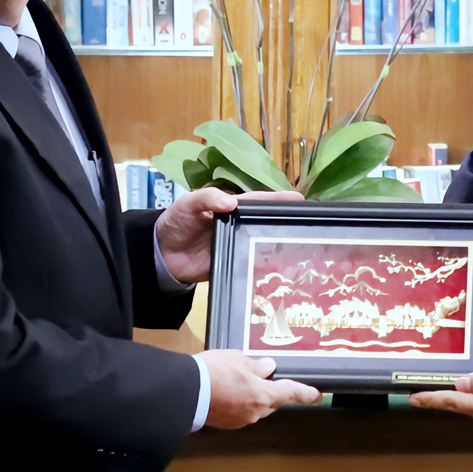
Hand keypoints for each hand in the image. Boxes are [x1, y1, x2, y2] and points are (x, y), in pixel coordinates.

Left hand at [155, 186, 303, 284]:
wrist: (162, 255)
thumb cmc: (176, 222)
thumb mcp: (188, 204)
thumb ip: (207, 198)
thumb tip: (232, 202)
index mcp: (231, 207)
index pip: (260, 202)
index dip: (279, 201)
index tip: (301, 201)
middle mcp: (239, 226)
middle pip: (266, 225)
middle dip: (287, 225)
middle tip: (311, 229)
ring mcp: (238, 247)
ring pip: (264, 245)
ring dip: (280, 248)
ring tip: (304, 251)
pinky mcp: (234, 266)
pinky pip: (253, 266)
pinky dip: (266, 268)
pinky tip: (283, 273)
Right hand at [200, 350, 320, 428]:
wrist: (187, 392)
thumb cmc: (214, 373)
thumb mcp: (238, 359)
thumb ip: (256, 366)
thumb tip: (267, 368)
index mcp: (264, 395)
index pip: (291, 393)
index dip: (305, 393)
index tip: (316, 396)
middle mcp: (256, 412)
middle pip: (272, 402)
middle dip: (271, 391)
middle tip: (263, 377)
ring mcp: (240, 420)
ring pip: (255, 408)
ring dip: (252, 396)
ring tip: (237, 380)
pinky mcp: (226, 424)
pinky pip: (240, 412)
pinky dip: (238, 403)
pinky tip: (227, 392)